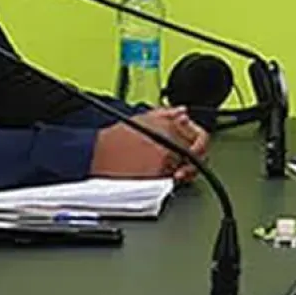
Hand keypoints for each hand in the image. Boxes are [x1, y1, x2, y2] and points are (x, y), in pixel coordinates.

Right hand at [90, 108, 208, 180]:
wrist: (94, 155)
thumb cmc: (113, 139)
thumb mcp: (142, 117)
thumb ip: (167, 113)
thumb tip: (183, 112)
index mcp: (169, 126)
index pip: (201, 138)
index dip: (199, 145)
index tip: (194, 149)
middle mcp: (170, 144)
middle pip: (196, 157)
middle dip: (190, 161)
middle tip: (179, 164)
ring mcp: (165, 163)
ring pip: (185, 171)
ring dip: (179, 170)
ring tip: (162, 168)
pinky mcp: (157, 179)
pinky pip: (171, 182)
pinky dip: (167, 179)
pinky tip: (154, 175)